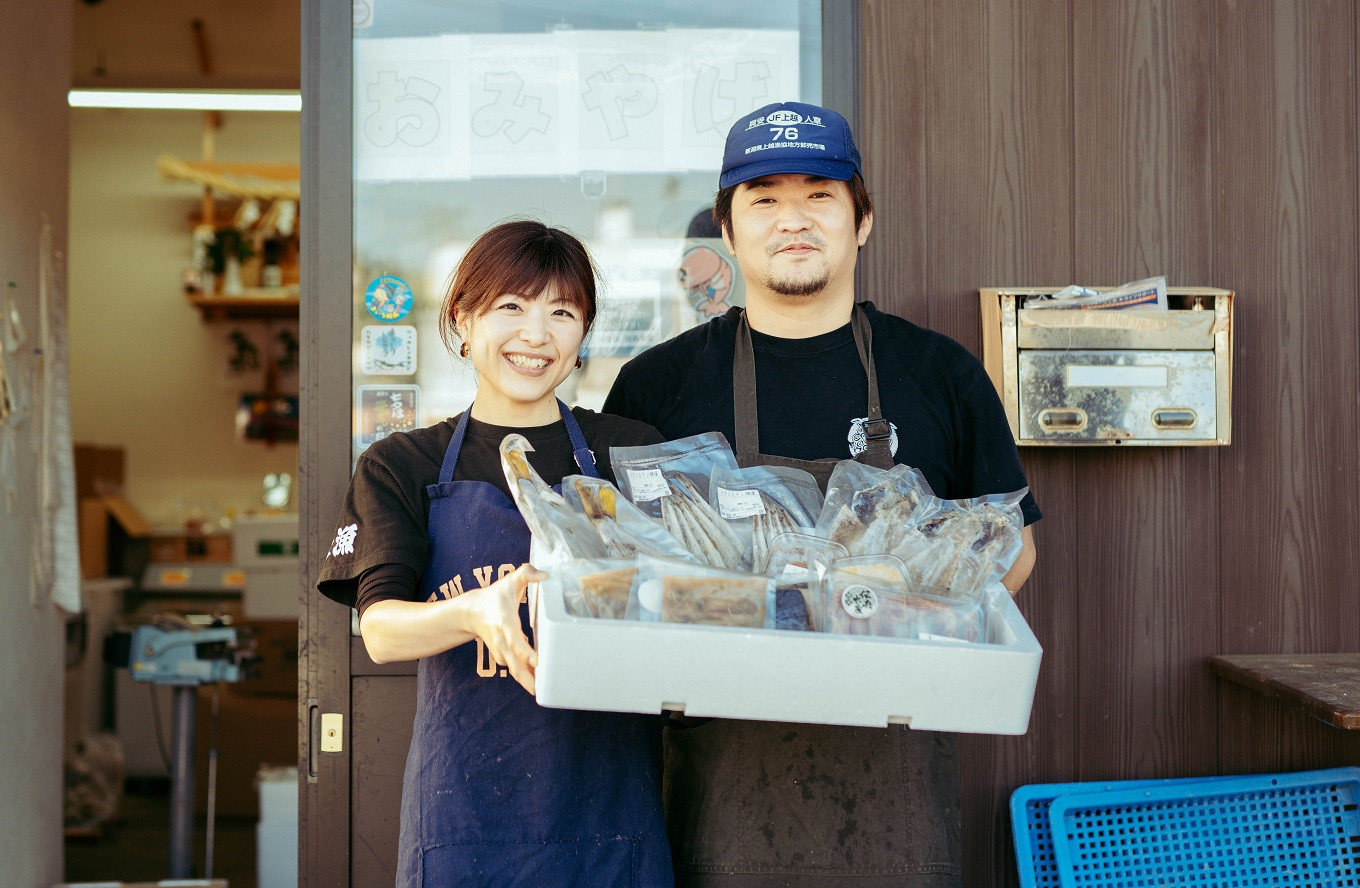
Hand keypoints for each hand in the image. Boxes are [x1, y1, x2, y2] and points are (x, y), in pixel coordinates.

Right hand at [465, 563, 543, 693]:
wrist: (471, 611)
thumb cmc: (496, 595)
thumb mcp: (511, 580)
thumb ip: (527, 573)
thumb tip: (545, 575)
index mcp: (505, 622)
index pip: (514, 640)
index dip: (524, 652)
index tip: (537, 661)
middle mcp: (501, 639)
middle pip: (513, 662)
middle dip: (525, 677)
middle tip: (540, 690)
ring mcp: (499, 649)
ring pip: (513, 669)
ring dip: (525, 681)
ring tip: (541, 691)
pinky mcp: (501, 655)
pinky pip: (513, 668)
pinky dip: (523, 676)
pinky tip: (535, 684)